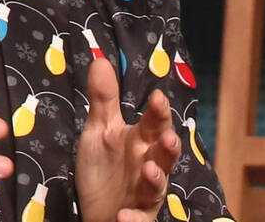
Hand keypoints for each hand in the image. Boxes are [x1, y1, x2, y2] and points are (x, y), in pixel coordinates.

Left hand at [76, 57, 180, 221]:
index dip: (158, 112)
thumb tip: (100, 58)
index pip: (154, 123)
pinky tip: (125, 214)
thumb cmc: (103, 167)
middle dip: (168, 147)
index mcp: (141, 141)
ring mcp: (144, 193)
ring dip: (156, 179)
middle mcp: (148, 165)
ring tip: (150, 169)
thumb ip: (103, 99)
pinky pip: (139, 219)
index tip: (157, 96)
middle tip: (168, 137)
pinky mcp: (136, 217)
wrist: (95, 209)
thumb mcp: (99, 131)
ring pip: (156, 187)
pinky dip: (134, 218)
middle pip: (163, 155)